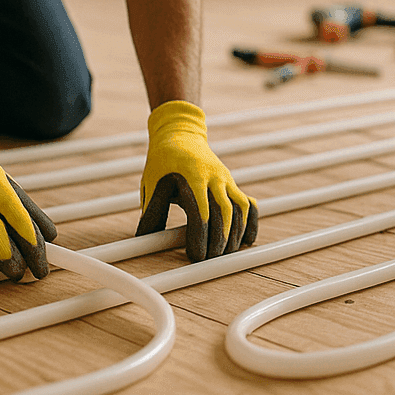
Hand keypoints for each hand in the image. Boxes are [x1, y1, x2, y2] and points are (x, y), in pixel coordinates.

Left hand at [135, 100, 258, 262]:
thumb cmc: (161, 161)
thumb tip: (144, 239)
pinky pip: (247, 203)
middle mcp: (212, 177)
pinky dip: (250, 222)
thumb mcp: (150, 182)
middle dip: (219, 241)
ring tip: (226, 253)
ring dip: (235, 235)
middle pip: (223, 214)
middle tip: (211, 259)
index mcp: (190, 177)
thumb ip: (151, 210)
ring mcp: (225, 179)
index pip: (201, 213)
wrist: (180, 134)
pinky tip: (247, 240)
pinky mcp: (231, 182)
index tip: (196, 255)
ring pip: (239, 210)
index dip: (200, 237)